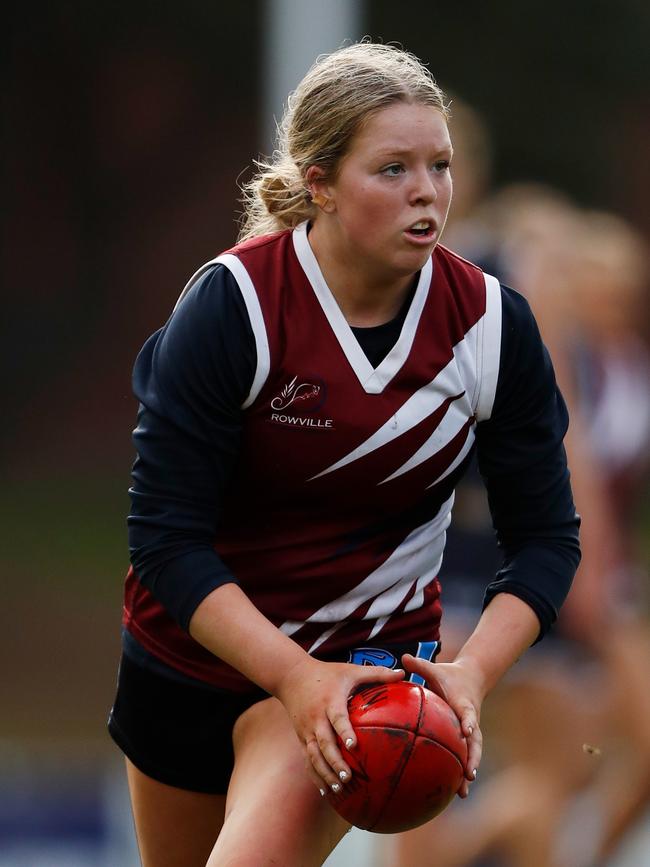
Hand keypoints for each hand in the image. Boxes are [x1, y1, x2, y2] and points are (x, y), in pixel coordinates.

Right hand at [276, 656, 404, 793]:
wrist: (291, 676)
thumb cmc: (327, 673)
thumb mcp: (351, 670)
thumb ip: (377, 673)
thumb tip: (403, 673)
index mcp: (330, 701)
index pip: (337, 718)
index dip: (344, 732)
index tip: (354, 746)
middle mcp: (316, 718)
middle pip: (323, 742)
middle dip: (334, 761)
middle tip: (348, 776)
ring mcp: (306, 730)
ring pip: (313, 755)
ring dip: (325, 772)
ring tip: (339, 788)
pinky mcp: (302, 738)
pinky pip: (308, 759)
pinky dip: (315, 776)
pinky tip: (327, 791)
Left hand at [402, 653, 483, 797]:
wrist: (471, 679)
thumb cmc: (448, 676)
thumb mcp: (435, 669)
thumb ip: (420, 665)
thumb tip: (403, 657)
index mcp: (464, 704)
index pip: (469, 714)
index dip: (469, 722)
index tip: (467, 731)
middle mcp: (470, 722)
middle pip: (476, 743)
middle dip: (473, 758)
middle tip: (470, 774)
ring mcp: (470, 732)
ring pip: (472, 755)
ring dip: (468, 772)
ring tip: (462, 793)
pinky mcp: (466, 740)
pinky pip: (463, 757)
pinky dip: (459, 773)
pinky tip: (451, 792)